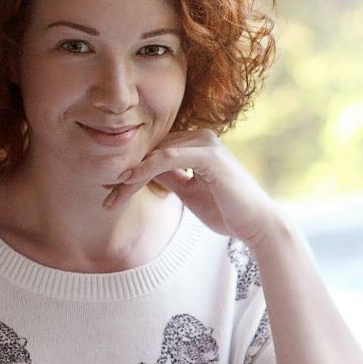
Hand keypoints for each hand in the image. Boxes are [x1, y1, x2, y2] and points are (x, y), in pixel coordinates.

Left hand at [106, 128, 275, 243]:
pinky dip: (145, 169)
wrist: (257, 225)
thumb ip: (169, 178)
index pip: (157, 153)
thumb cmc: (226, 211)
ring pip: (156, 155)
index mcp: (198, 145)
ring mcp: (206, 143)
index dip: (132, 169)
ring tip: (112, 194)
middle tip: (105, 193)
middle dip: (127, 173)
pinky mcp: (208, 154)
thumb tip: (142, 172)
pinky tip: (128, 180)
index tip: (110, 187)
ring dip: (131, 175)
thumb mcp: (189, 192)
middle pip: (153, 152)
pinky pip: (168, 158)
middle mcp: (202, 137)